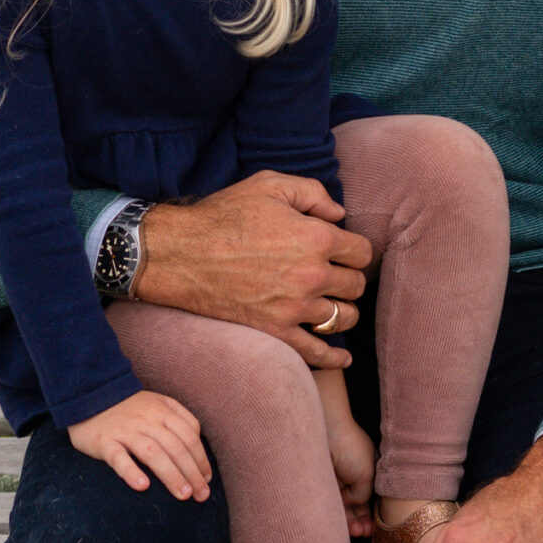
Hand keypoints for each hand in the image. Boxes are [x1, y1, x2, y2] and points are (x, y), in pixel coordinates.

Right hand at [68, 390, 211, 501]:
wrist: (89, 396)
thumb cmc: (130, 407)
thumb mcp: (158, 403)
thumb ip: (180, 418)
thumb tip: (198, 445)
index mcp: (163, 411)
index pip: (189, 436)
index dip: (201, 458)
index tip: (206, 479)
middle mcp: (147, 420)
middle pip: (176, 447)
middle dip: (192, 473)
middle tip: (201, 496)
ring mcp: (126, 431)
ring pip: (153, 454)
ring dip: (171, 475)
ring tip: (183, 495)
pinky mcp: (105, 442)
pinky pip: (119, 458)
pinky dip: (131, 472)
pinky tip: (142, 487)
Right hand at [135, 171, 372, 367]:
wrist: (180, 253)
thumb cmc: (224, 215)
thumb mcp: (270, 185)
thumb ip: (313, 193)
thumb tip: (339, 215)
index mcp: (317, 237)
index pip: (362, 253)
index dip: (355, 251)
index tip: (344, 252)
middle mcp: (312, 275)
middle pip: (356, 286)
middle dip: (349, 279)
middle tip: (336, 276)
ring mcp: (294, 307)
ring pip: (343, 317)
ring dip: (342, 311)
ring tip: (332, 305)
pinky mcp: (274, 331)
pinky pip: (315, 351)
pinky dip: (333, 357)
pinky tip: (342, 357)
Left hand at [325, 408, 377, 537]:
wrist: (325, 433)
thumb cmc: (350, 448)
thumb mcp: (368, 474)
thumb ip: (364, 495)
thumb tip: (354, 504)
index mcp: (367, 470)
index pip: (371, 497)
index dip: (373, 513)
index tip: (374, 527)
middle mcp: (351, 476)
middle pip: (357, 504)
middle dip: (362, 520)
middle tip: (364, 534)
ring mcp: (335, 480)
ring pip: (342, 507)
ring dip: (350, 522)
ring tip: (356, 533)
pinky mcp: (320, 484)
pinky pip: (328, 504)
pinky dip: (335, 516)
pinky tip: (343, 526)